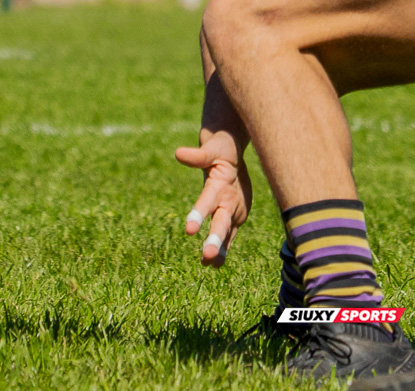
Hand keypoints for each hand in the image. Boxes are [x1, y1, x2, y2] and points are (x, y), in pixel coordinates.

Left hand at [174, 131, 251, 266]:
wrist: (236, 153)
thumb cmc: (220, 149)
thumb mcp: (210, 149)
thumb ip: (197, 155)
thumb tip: (178, 153)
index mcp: (222, 185)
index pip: (207, 201)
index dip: (198, 214)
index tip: (188, 231)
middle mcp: (231, 200)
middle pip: (222, 222)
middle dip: (216, 241)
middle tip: (207, 257)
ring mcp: (236, 210)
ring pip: (227, 232)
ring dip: (221, 249)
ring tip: (210, 265)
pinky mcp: (237, 215)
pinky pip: (229, 233)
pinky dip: (224, 247)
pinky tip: (214, 264)